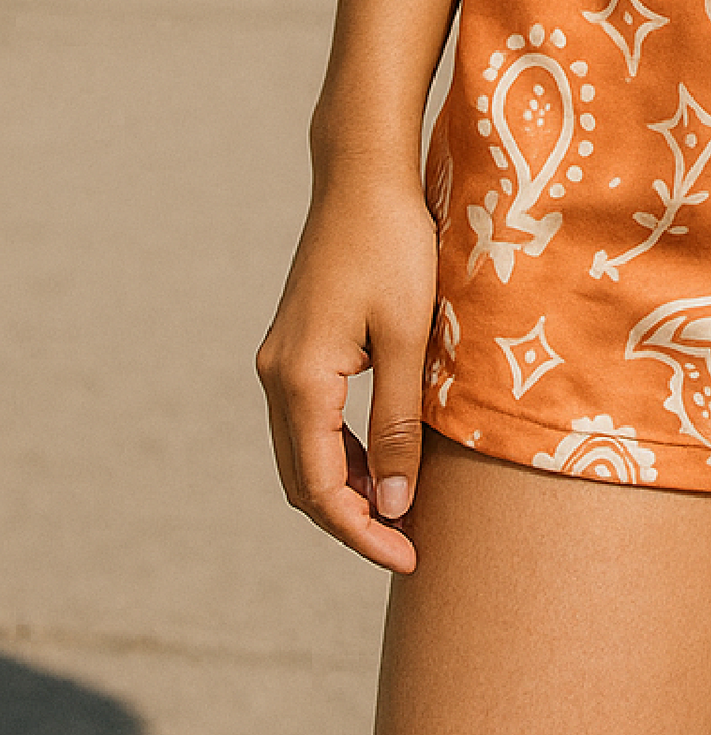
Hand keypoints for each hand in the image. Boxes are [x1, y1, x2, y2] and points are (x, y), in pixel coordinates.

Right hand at [256, 170, 440, 574]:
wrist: (363, 175)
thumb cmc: (394, 246)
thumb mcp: (407, 337)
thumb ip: (397, 422)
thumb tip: (394, 507)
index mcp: (300, 381)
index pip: (322, 489)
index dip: (363, 533)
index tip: (410, 559)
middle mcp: (276, 377)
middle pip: (303, 481)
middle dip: (353, 521)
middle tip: (408, 548)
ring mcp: (281, 360)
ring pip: (305, 454)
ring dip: (348, 489)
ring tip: (402, 514)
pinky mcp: (297, 345)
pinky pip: (310, 422)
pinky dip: (343, 453)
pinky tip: (383, 461)